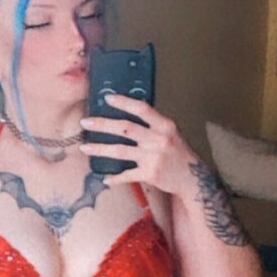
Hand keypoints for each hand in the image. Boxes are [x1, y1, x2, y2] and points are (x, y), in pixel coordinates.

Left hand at [79, 95, 199, 196]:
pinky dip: (115, 178)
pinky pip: (127, 175)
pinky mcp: (150, 174)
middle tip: (85, 123)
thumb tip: (128, 113)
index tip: (107, 98)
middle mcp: (158, 139)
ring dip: (100, 149)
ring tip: (84, 148)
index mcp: (164, 125)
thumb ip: (152, 124)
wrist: (192, 177)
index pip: (141, 109)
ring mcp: (153, 157)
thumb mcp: (170, 132)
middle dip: (102, 125)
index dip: (123, 102)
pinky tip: (105, 178)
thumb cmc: (178, 152)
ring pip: (121, 151)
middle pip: (125, 129)